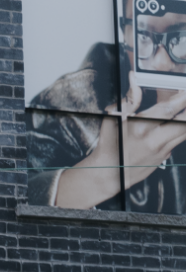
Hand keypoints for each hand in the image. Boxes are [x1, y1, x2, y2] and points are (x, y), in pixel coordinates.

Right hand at [55, 86, 185, 206]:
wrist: (107, 176)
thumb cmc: (109, 149)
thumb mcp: (112, 121)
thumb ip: (128, 100)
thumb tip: (134, 81)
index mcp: (141, 128)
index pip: (169, 108)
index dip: (181, 97)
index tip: (183, 91)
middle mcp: (155, 140)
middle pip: (184, 120)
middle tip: (184, 101)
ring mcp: (162, 150)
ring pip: (184, 131)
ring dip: (184, 119)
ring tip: (181, 111)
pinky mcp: (164, 157)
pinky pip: (177, 140)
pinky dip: (178, 130)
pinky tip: (171, 126)